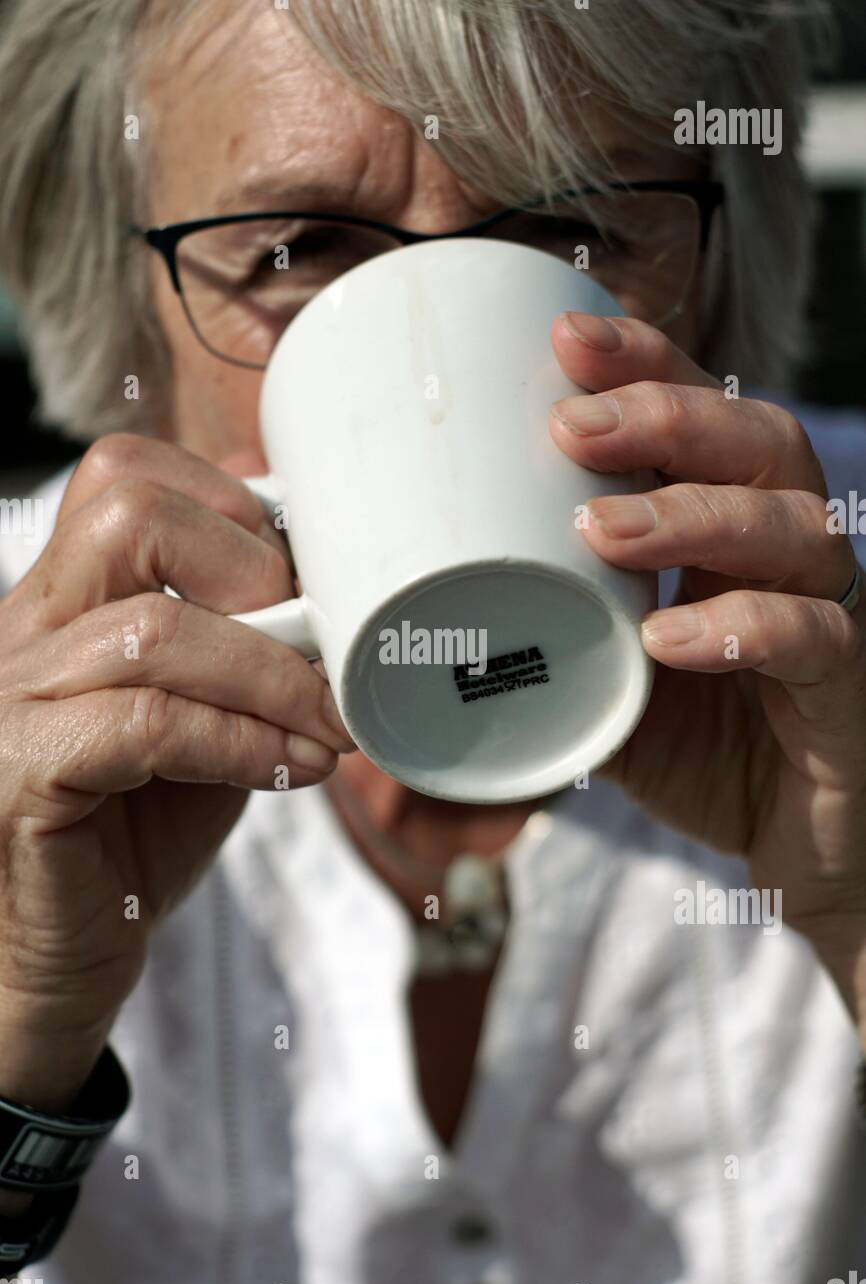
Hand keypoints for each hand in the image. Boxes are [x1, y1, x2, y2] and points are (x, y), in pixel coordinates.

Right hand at [0, 434, 353, 1097]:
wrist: (56, 955)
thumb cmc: (134, 831)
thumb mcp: (201, 717)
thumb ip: (241, 649)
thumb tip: (321, 579)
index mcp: (64, 599)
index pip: (127, 476)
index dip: (235, 507)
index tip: (310, 581)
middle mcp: (25, 629)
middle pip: (130, 512)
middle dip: (254, 571)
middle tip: (318, 643)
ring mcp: (12, 698)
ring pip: (153, 632)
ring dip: (274, 678)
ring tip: (331, 725)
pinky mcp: (21, 775)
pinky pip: (145, 726)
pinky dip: (241, 742)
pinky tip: (291, 768)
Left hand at [550, 312, 865, 1033]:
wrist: (790, 841)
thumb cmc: (689, 742)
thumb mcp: (593, 677)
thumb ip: (521, 637)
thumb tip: (364, 616)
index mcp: (724, 522)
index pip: (701, 412)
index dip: (645, 364)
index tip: (563, 340)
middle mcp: (784, 547)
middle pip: (755, 442)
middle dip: (663, 418)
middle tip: (568, 427)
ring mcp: (826, 609)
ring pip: (790, 526)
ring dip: (691, 514)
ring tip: (599, 527)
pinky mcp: (844, 686)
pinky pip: (812, 638)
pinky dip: (743, 629)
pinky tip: (670, 638)